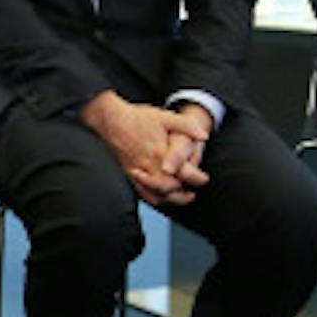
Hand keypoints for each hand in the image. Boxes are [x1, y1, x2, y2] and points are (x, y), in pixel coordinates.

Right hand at [79, 91, 211, 206]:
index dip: (197, 179)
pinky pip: (142, 193)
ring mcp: (138, 172)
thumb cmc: (137, 118)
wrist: (112, 120)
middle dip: (184, 195)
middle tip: (193, 192)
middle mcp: (150, 166)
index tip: (203, 178)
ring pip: (156, 195)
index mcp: (161, 153)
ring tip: (180, 197)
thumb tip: (204, 136)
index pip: (184, 174)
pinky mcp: (129, 174)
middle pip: (171, 190)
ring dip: (170, 200)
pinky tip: (161, 195)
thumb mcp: (165, 117)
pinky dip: (154, 199)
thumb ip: (187, 126)